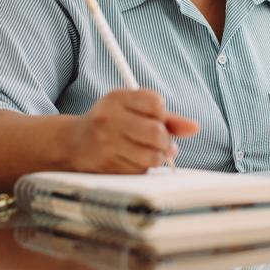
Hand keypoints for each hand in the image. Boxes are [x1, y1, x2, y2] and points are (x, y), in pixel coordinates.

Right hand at [66, 89, 198, 173]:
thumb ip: (167, 118)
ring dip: (158, 157)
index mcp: (117, 98)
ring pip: (151, 156)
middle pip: (156, 131)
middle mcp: (109, 118)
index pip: (156, 103)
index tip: (158, 118)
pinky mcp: (106, 165)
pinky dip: (144, 168)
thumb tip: (195, 128)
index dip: (163, 114)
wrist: (74, 143)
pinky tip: (135, 161)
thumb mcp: (133, 110)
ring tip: (152, 153)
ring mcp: (106, 143)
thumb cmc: (112, 123)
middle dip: (165, 140)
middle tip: (163, 142)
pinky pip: (140, 171)